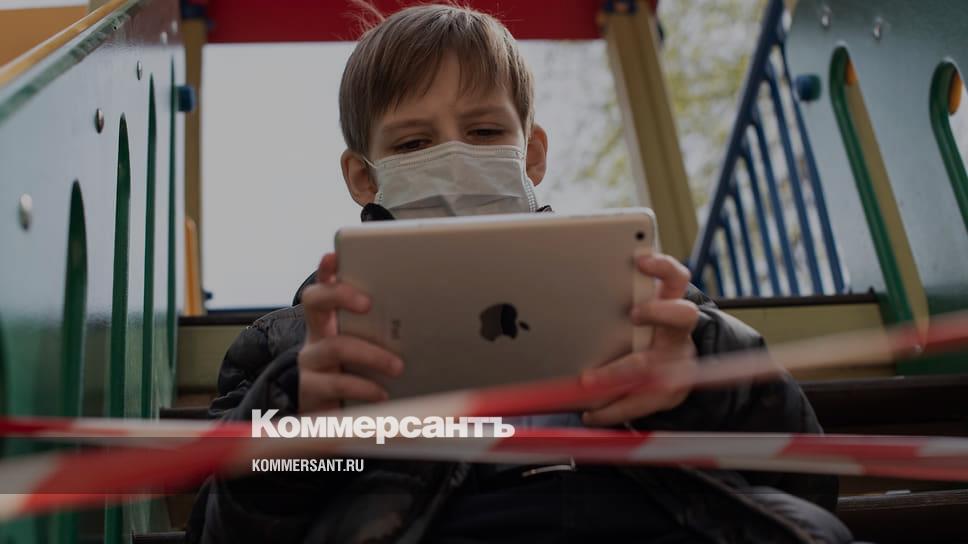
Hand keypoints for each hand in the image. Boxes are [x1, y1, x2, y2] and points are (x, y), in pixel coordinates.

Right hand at [297, 253, 403, 412]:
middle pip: (315, 302)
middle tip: (368, 303)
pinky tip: (382, 393)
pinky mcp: (310, 391)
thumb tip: (429, 323)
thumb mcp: (372, 354)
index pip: (324, 287)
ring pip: (334, 346)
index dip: (326, 271)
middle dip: (340, 295)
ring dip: (370, 354)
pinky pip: (335, 383)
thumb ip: (387, 336)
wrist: (331, 426)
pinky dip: (363, 386)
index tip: (334, 256)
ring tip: (397, 366)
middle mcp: (316, 338)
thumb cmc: (358, 380)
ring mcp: (311, 364)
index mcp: (330, 323)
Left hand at [580, 254, 698, 425]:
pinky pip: (639, 407)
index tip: (641, 260)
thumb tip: (570, 276)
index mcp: (669, 303)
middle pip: (682, 315)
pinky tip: (589, 412)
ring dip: (619, 378)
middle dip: (657, 312)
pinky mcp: (668, 395)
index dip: (662, 266)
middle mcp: (678, 334)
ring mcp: (677, 366)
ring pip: (664, 373)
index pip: (675, 277)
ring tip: (589, 383)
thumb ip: (618, 297)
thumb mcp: (637, 309)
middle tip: (632, 313)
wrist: (673, 368)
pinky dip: (610, 411)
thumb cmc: (643, 332)